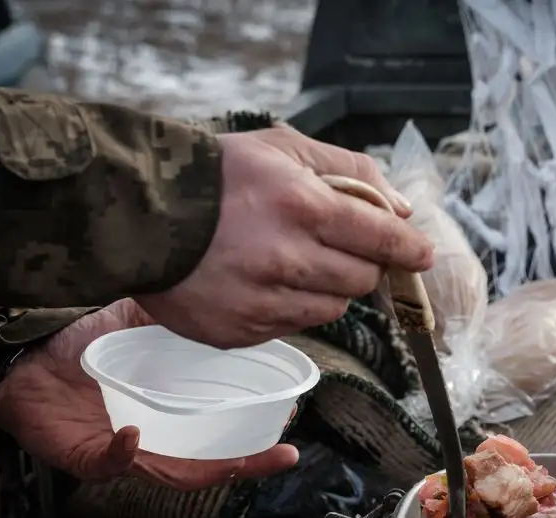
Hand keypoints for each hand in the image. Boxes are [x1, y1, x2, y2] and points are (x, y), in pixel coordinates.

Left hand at [0, 300, 299, 490]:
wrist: (26, 352)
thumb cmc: (85, 344)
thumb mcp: (140, 323)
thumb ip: (180, 320)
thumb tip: (230, 296)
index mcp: (173, 415)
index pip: (224, 433)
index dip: (260, 433)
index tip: (293, 420)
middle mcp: (154, 441)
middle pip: (210, 465)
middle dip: (250, 463)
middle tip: (284, 455)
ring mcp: (121, 454)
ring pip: (171, 473)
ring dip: (205, 470)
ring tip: (234, 462)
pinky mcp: (82, 457)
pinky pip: (107, 464)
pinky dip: (121, 454)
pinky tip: (133, 437)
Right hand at [135, 126, 434, 349]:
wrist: (133, 213)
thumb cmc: (215, 175)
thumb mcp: (283, 147)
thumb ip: (351, 172)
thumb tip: (400, 209)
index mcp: (303, 207)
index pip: (382, 239)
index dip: (409, 249)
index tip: (422, 254)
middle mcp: (286, 259)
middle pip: (361, 280)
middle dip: (360, 264)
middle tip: (339, 247)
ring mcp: (261, 302)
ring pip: (331, 310)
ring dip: (327, 289)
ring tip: (293, 261)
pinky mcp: (238, 332)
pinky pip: (291, 327)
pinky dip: (289, 307)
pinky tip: (262, 281)